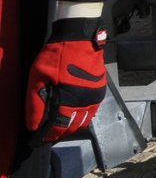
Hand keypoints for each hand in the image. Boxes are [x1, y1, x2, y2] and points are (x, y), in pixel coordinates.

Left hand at [25, 19, 108, 145]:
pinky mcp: (99, 90)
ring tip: (60, 126)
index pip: (58, 128)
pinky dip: (82, 117)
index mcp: (68, 101)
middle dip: (60, 133)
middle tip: (47, 133)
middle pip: (73, 127)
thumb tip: (33, 125)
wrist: (80, 38)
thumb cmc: (56, 56)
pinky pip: (92, 111)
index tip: (38, 139)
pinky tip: (73, 114)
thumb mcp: (37, 79)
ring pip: (85, 121)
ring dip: (72, 126)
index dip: (47, 136)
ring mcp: (94, 97)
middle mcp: (84, 102)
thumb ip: (35, 104)